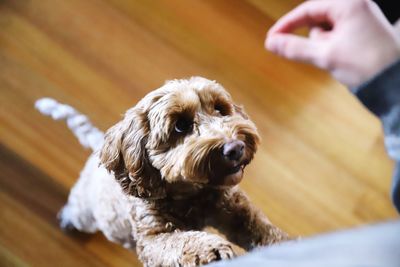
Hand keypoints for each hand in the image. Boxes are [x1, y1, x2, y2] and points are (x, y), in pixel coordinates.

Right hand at [266, 0, 399, 87]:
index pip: (306, 9)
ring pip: (325, 30)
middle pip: (316, 19)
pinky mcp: (361, 30)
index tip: (271, 38)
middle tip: (314, 55)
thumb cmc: (367, 65)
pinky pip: (336, 35)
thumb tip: (271, 43)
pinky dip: (331, 46)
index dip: (286, 25)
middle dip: (311, 39)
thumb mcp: (325, 56)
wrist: (394, 81)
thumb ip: (295, 48)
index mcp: (348, 4)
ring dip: (323, 45)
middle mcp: (354, 6)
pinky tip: (341, 58)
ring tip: (335, 59)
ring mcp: (359, 17)